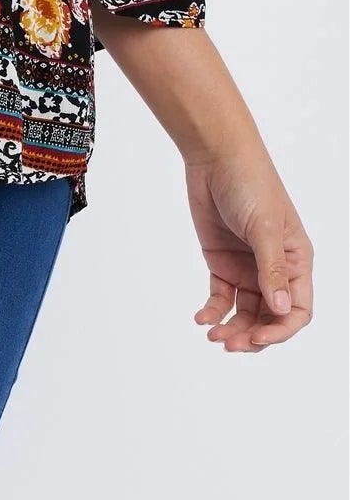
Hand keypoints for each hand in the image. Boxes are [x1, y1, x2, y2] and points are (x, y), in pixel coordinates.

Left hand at [184, 144, 313, 351]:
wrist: (215, 156)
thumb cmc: (250, 182)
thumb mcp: (263, 226)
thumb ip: (271, 269)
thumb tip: (281, 311)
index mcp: (296, 261)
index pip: (297, 310)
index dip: (281, 330)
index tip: (257, 337)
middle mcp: (274, 269)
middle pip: (270, 318)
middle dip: (252, 335)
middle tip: (228, 344)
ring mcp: (247, 267)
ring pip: (245, 312)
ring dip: (232, 328)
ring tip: (213, 336)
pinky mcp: (222, 262)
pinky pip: (222, 297)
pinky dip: (213, 311)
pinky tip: (202, 319)